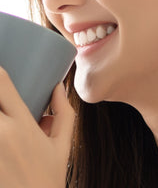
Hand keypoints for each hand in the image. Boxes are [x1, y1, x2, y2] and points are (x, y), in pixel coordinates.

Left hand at [0, 67, 74, 187]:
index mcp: (22, 125)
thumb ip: (64, 112)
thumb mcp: (63, 145)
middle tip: (0, 92)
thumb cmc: (46, 179)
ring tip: (2, 114)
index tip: (1, 69)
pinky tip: (2, 134)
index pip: (2, 83)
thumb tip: (57, 87)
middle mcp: (0, 133)